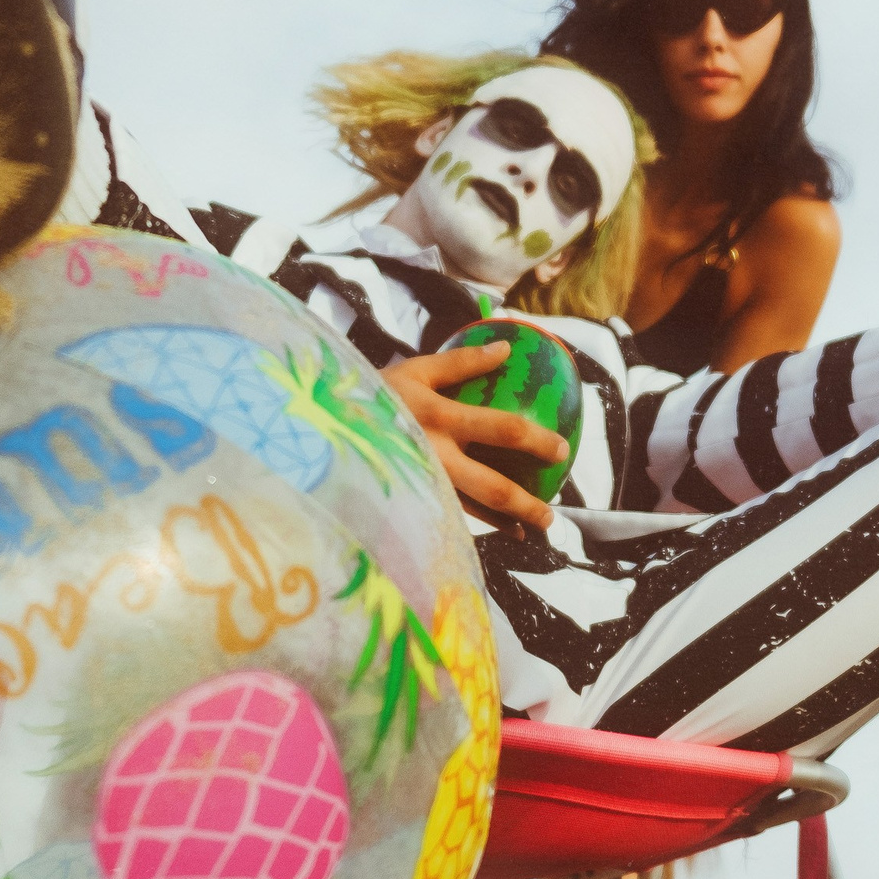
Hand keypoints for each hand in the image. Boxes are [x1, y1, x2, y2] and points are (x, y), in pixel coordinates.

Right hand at [380, 344, 567, 529]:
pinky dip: (480, 525)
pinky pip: (450, 515)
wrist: (315, 426)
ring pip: (472, 509)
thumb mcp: (413, 370)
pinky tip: (504, 532)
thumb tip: (505, 346)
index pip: (501, 428)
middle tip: (554, 512)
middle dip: (527, 502)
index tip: (563, 448)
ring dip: (507, 521)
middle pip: (492, 485)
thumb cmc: (370, 392)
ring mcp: (419, 483)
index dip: (535, 440)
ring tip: (535, 529)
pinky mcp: (407, 498)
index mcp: (438, 417)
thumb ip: (460, 362)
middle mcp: (433, 456)